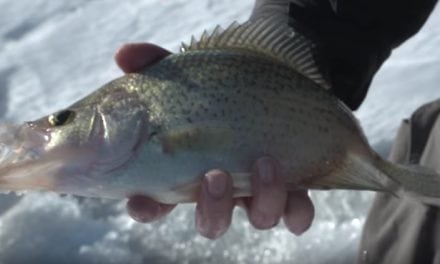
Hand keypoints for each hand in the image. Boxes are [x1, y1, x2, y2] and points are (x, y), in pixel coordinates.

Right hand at [116, 43, 314, 238]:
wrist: (274, 80)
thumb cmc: (220, 86)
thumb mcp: (188, 73)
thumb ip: (155, 64)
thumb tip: (125, 54)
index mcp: (190, 171)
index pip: (157, 202)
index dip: (147, 209)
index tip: (143, 202)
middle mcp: (224, 189)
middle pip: (211, 222)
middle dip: (212, 208)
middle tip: (215, 175)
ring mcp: (258, 191)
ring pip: (258, 219)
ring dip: (262, 199)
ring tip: (265, 161)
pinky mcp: (292, 189)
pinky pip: (296, 216)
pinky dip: (297, 211)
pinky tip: (298, 187)